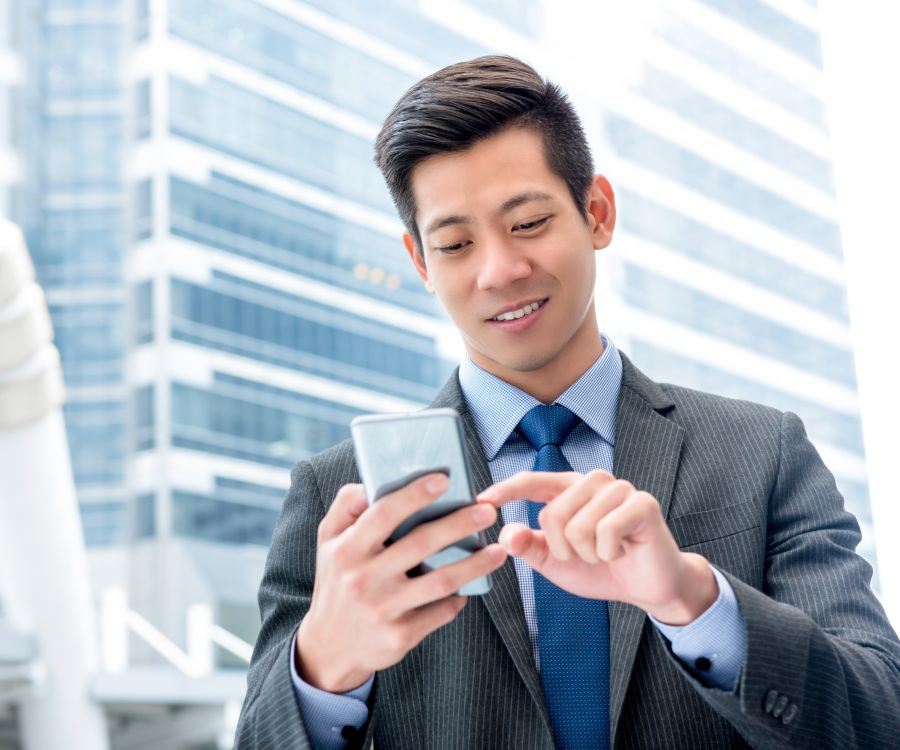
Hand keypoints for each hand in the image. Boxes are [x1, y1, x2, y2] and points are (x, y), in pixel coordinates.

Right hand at [296, 473, 506, 692]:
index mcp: (348, 549)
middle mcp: (364, 578)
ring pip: (441, 581)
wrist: (329, 647)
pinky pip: (440, 612)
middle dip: (459, 524)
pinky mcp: (400, 635)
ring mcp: (384, 609)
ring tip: (498, 551)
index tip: (444, 479)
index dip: (415, 494)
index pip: (384, 513)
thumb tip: (373, 482)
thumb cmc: (336, 581)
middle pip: (421, 544)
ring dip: (475, 565)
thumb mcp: (327, 540)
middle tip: (487, 511)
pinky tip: (471, 587)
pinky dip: (459, 599)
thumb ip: (347, 505)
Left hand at [477, 470, 716, 624]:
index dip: (507, 489)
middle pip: (552, 514)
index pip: (532, 481)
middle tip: (587, 554)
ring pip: (578, 526)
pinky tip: (622, 551)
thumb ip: (529, 546)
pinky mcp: (642, 503)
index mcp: (569, 489)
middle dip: (564, 549)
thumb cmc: (601, 569)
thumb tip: (505, 534)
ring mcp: (620, 489)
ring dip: (588, 553)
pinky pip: (605, 532)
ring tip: (605, 552)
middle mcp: (593, 481)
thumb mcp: (555, 562)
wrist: (647, 587)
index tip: (483, 500)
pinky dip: (608, 553)